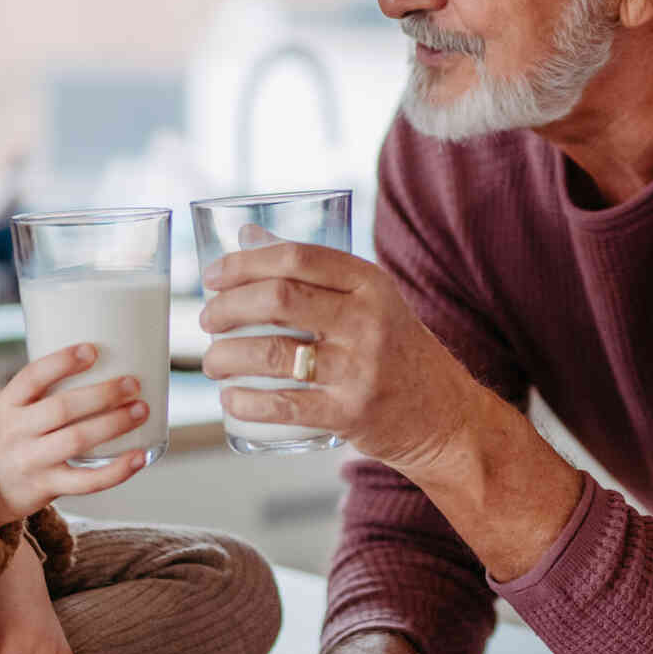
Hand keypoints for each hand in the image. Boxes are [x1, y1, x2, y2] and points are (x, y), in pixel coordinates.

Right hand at [0, 343, 151, 524]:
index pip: (32, 377)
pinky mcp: (47, 487)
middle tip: (133, 383)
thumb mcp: (16, 409)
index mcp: (9, 404)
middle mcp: (17, 432)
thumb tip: (106, 359)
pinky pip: (86, 481)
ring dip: (114, 424)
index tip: (92, 350)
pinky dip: (117, 470)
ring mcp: (31, 461)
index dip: (61, 362)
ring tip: (141, 411)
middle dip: (101, 394)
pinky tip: (140, 456)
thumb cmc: (17, 437)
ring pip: (76, 440)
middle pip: (61, 408)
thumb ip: (47, 390)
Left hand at [199, 231, 485, 473]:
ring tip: (211, 363)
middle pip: (278, 300)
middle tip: (207, 321)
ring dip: (225, 357)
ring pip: (272, 353)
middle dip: (226, 308)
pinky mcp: (351, 413)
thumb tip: (246, 236)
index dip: (244, 263)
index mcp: (370, 283)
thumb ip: (313, 271)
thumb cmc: (395, 351)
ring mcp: (360, 368)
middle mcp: (368, 320)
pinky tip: (231, 399)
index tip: (211, 277)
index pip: (297, 257)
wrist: (445, 416)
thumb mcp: (369, 300)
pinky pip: (284, 405)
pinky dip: (246, 402)